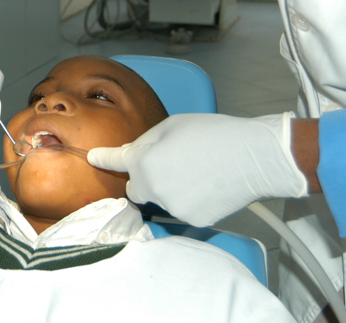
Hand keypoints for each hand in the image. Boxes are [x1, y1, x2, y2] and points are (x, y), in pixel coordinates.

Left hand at [87, 112, 308, 226]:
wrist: (252, 157)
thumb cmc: (212, 134)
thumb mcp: (171, 125)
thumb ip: (146, 142)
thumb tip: (134, 152)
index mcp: (142, 163)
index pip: (113, 161)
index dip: (102, 159)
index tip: (93, 158)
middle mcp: (152, 189)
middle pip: (136, 189)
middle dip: (144, 178)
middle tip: (167, 163)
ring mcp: (172, 207)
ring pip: (161, 199)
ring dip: (169, 188)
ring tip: (197, 170)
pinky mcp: (193, 220)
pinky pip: (183, 208)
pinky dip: (190, 199)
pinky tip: (208, 184)